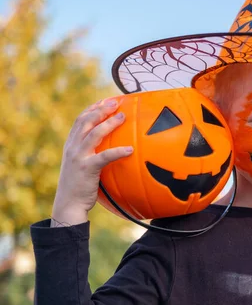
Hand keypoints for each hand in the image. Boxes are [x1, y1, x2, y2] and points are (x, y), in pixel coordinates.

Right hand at [51, 98, 132, 226]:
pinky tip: (130, 149)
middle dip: (101, 109)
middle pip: (86, 121)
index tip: (105, 100)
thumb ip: (91, 153)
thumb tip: (112, 146)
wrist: (68, 204)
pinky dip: (117, 151)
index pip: (80, 120)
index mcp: (71, 145)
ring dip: (109, 123)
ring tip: (123, 117)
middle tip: (117, 102)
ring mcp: (78, 157)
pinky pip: (104, 157)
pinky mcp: (86, 168)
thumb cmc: (79, 186)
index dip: (92, 108)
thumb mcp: (82, 165)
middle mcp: (72, 147)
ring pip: (94, 134)